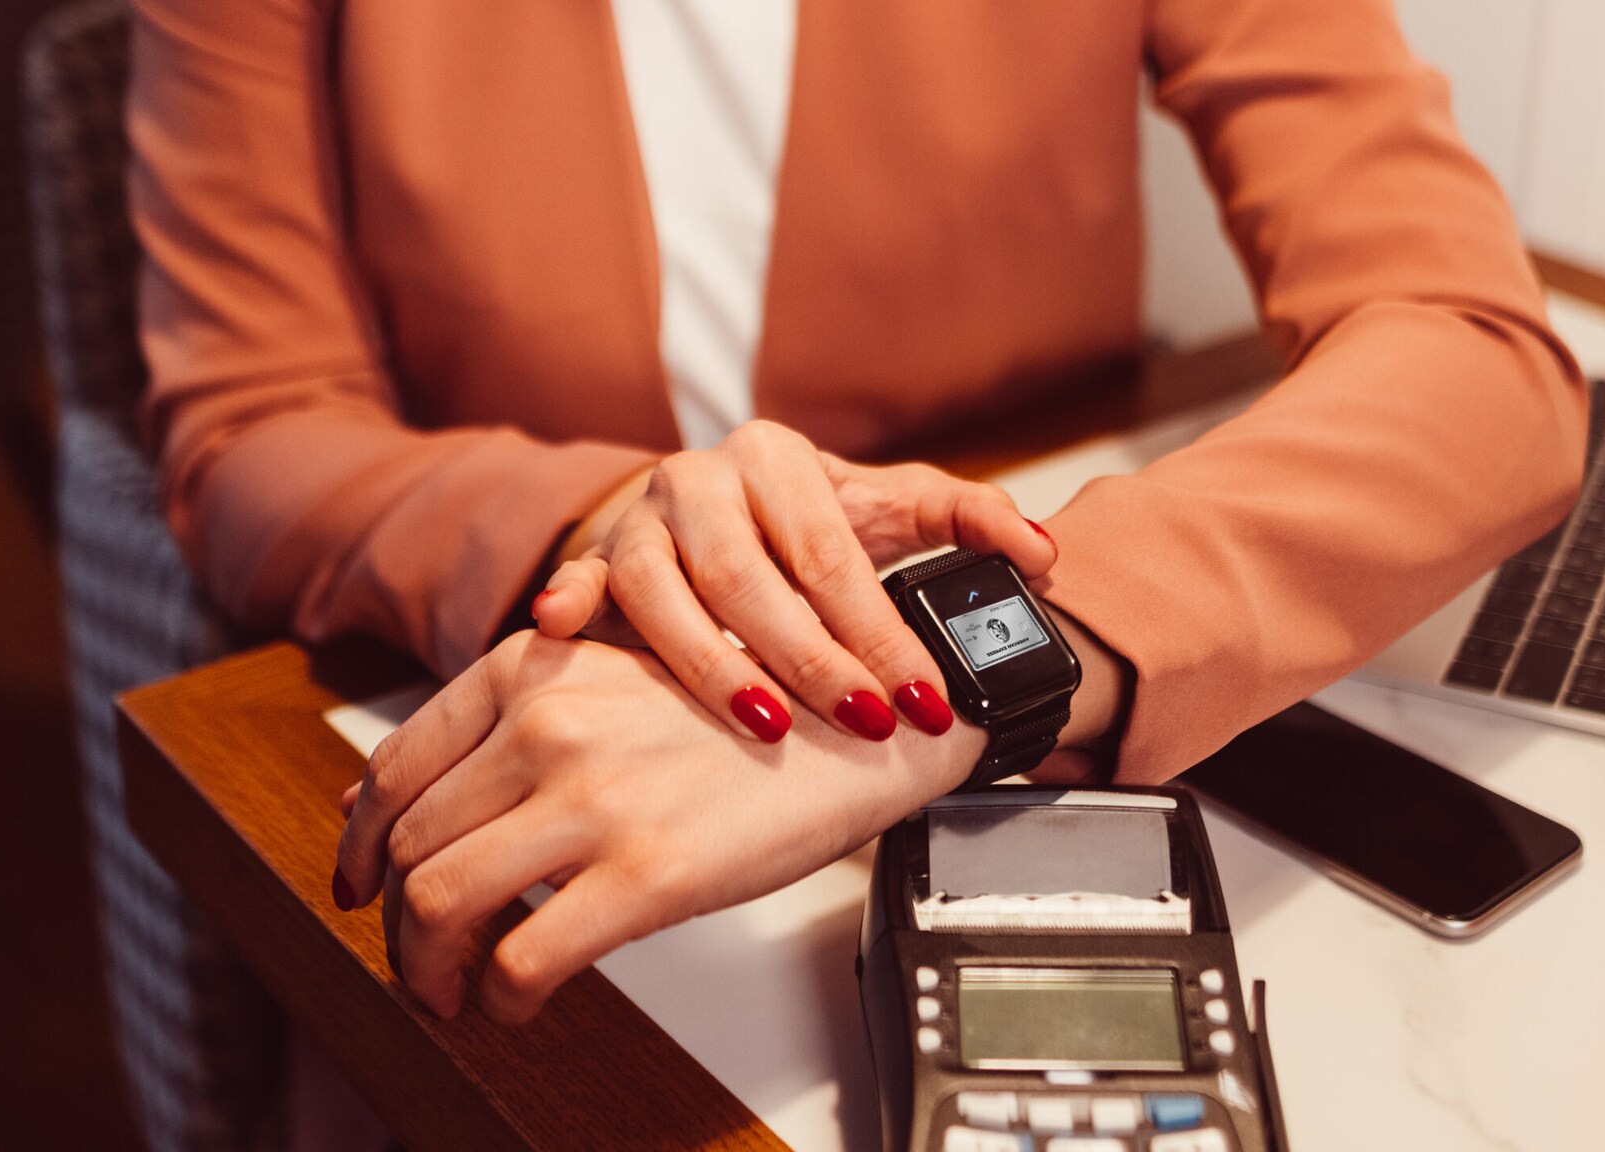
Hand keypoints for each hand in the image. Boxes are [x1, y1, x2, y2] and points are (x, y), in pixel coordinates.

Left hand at [331, 630, 982, 1022]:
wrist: (864, 725)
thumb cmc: (751, 710)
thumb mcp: (616, 679)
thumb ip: (514, 718)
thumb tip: (391, 799)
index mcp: (532, 668)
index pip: (396, 769)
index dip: (357, 843)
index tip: (358, 884)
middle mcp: (546, 723)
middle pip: (405, 847)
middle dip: (396, 923)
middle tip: (417, 960)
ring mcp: (592, 798)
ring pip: (437, 904)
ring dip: (427, 969)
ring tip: (452, 994)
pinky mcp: (644, 874)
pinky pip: (518, 960)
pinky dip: (497, 1000)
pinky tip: (517, 1004)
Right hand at [531, 420, 1054, 743]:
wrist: (714, 512)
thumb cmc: (808, 523)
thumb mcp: (892, 508)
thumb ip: (969, 522)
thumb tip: (1041, 556)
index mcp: (775, 458)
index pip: (831, 553)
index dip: (879, 631)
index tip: (923, 699)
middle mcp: (700, 480)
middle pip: (750, 577)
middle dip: (812, 660)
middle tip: (865, 724)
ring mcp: (642, 520)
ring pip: (663, 590)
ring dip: (708, 663)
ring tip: (764, 723)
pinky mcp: (598, 561)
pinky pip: (581, 584)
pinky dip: (570, 603)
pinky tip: (563, 630)